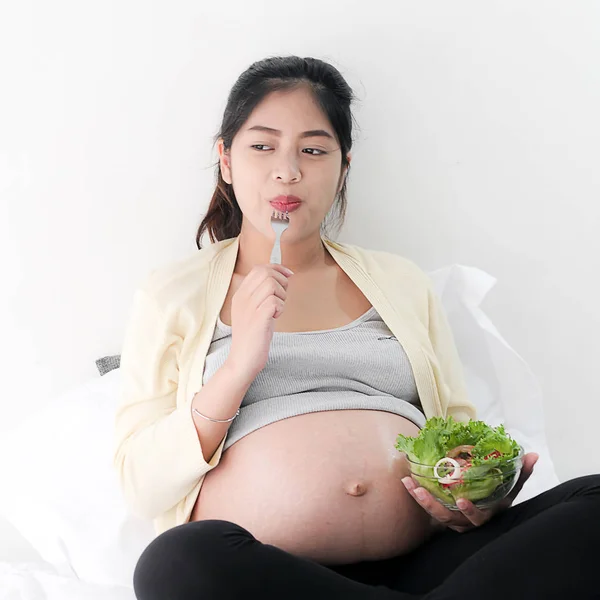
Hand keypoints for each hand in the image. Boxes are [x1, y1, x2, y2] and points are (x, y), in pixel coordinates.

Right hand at [226, 263, 293, 380]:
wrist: (243, 360)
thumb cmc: (253, 336)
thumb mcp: (254, 310)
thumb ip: (263, 294)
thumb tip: (282, 276)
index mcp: (240, 294)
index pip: (258, 269)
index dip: (277, 269)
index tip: (288, 275)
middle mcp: (242, 298)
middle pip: (266, 273)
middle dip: (281, 281)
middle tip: (282, 297)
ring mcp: (249, 308)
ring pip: (271, 285)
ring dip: (281, 296)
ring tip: (277, 310)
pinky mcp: (258, 319)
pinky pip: (274, 301)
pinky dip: (280, 307)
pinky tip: (276, 317)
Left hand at [401, 452, 538, 532]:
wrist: (487, 508)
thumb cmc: (499, 498)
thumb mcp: (511, 487)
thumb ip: (522, 472)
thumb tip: (533, 455)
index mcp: (485, 514)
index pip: (477, 518)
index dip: (470, 511)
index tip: (462, 500)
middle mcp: (466, 521)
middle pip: (448, 518)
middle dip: (433, 506)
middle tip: (421, 492)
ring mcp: (453, 519)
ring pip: (435, 514)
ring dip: (420, 499)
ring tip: (410, 484)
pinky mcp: (441, 512)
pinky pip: (428, 506)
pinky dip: (416, 495)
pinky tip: (407, 481)